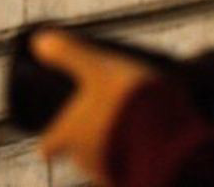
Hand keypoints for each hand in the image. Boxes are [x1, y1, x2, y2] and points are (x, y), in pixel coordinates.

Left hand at [33, 30, 154, 181]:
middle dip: (87, 139)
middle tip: (103, 117)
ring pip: (106, 160)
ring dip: (115, 146)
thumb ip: (68, 54)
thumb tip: (39, 40)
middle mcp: (86, 162)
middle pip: (79, 153)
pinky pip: (134, 167)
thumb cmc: (129, 103)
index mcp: (68, 137)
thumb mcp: (97, 69)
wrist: (174, 142)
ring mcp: (113, 175)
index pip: (48, 146)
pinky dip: (138, 156)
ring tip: (133, 124)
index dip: (50, 140)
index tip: (51, 136)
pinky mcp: (141, 180)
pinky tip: (153, 140)